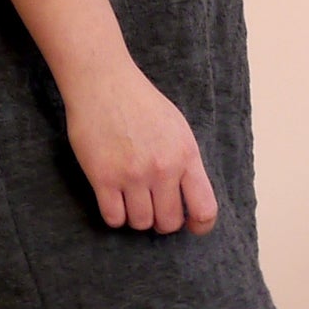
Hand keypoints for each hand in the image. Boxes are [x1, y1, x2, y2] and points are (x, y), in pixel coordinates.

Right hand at [61, 57, 218, 234]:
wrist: (104, 82)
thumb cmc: (141, 103)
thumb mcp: (178, 129)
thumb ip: (186, 163)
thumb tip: (190, 198)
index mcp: (186, 155)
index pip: (205, 209)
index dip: (200, 225)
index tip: (190, 225)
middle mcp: (162, 168)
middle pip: (169, 222)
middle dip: (162, 221)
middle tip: (153, 208)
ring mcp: (132, 174)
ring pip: (140, 223)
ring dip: (136, 217)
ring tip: (131, 200)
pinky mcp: (103, 177)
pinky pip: (113, 218)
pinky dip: (114, 215)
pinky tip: (113, 199)